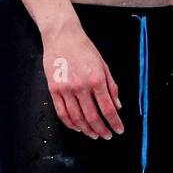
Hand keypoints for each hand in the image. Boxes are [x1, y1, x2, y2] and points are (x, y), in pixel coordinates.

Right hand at [41, 24, 123, 138]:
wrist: (62, 36)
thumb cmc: (85, 48)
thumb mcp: (104, 65)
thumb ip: (111, 86)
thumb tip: (118, 106)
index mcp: (97, 79)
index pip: (108, 108)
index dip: (114, 122)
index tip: (119, 130)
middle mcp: (81, 87)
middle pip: (93, 116)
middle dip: (102, 130)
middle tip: (107, 136)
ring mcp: (66, 90)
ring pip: (77, 118)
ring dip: (87, 130)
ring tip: (94, 135)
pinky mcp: (53, 90)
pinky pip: (62, 113)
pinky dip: (70, 123)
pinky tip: (77, 127)